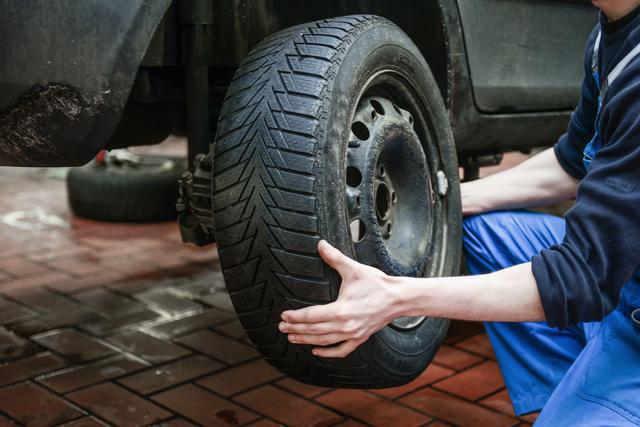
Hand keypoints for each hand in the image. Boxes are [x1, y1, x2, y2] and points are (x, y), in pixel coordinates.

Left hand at [279, 240, 401, 357]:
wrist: (399, 298)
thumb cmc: (377, 283)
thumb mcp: (353, 269)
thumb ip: (334, 257)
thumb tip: (321, 244)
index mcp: (341, 310)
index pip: (311, 316)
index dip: (295, 317)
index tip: (283, 316)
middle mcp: (345, 326)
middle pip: (314, 330)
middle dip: (295, 329)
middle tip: (281, 327)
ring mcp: (353, 334)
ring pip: (324, 341)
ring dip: (306, 340)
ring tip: (292, 338)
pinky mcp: (360, 338)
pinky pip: (341, 350)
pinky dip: (328, 352)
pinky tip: (317, 351)